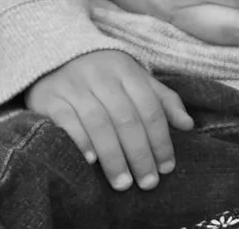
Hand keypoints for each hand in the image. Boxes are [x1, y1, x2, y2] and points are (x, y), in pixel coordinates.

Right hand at [26, 49, 193, 191]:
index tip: (167, 167)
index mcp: (126, 70)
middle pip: (126, 118)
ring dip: (113, 156)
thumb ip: (162, 99)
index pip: (150, 108)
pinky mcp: (50, 98)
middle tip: (148, 182)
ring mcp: (74, 86)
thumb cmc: (103, 73)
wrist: (53, 55)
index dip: (161, 139)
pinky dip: (81, 141)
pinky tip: (91, 162)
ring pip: (99, 123)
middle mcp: (101, 76)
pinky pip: (66, 121)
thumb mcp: (135, 78)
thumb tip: (188, 125)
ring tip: (124, 183)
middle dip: (140, 154)